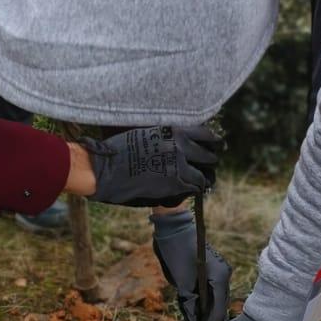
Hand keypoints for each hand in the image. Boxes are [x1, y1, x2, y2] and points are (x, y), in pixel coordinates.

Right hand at [80, 124, 218, 207]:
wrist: (105, 168)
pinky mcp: (173, 185)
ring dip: (202, 178)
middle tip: (207, 165)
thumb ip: (164, 136)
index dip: (212, 141)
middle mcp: (180, 147)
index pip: (205, 134)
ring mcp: (179, 167)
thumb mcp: (144, 133)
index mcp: (173, 131)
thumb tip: (178, 139)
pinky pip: (193, 188)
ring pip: (203, 175)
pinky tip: (189, 189)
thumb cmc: (118, 149)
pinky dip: (193, 189)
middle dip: (209, 161)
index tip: (215, 145)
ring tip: (200, 180)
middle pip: (209, 155)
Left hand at [150, 208, 230, 320]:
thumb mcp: (180, 279)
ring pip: (218, 305)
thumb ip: (189, 303)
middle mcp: (223, 277)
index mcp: (218, 278)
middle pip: (221, 311)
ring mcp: (219, 275)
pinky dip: (208, 313)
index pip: (217, 312)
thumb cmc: (174, 249)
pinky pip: (212, 298)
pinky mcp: (211, 274)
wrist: (172, 225)